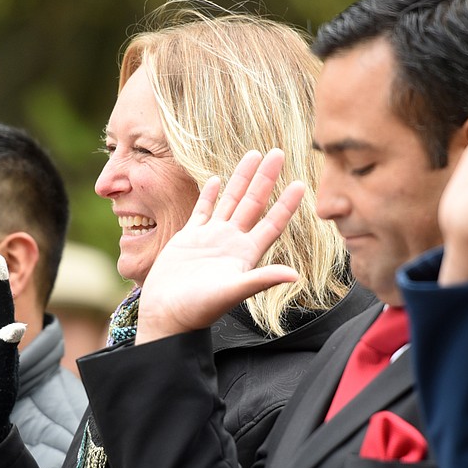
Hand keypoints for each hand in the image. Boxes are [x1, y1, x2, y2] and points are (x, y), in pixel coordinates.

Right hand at [135, 149, 303, 343]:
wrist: (166, 315)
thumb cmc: (198, 308)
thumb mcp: (232, 292)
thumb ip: (261, 279)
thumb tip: (295, 275)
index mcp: (246, 253)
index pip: (272, 223)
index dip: (287, 204)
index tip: (301, 183)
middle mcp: (231, 242)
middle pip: (253, 203)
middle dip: (266, 178)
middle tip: (279, 152)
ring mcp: (210, 238)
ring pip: (230, 200)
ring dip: (241, 179)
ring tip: (253, 154)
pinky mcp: (189, 238)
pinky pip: (202, 210)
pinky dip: (209, 195)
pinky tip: (215, 179)